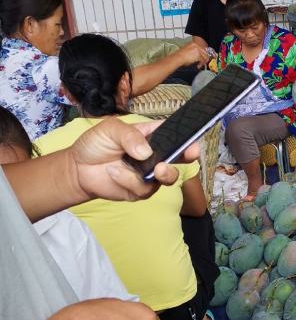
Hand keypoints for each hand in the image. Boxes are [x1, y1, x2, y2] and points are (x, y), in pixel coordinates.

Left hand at [67, 118, 199, 203]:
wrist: (77, 169)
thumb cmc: (95, 144)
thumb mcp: (110, 129)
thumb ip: (129, 136)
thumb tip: (146, 152)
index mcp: (151, 135)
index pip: (173, 132)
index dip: (186, 134)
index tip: (193, 137)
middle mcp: (154, 154)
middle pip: (179, 155)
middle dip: (188, 155)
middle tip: (190, 154)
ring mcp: (149, 174)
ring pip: (168, 176)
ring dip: (164, 173)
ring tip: (157, 169)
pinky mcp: (140, 190)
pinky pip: (144, 188)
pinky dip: (129, 180)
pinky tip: (114, 173)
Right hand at [182, 43, 210, 67]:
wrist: (178, 57)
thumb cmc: (180, 56)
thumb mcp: (187, 51)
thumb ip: (193, 52)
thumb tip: (197, 56)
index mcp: (193, 44)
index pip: (202, 49)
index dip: (203, 54)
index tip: (203, 58)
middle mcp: (196, 46)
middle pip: (204, 52)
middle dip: (204, 58)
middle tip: (203, 62)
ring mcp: (198, 50)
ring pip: (204, 56)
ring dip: (203, 62)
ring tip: (200, 65)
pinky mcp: (198, 55)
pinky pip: (202, 60)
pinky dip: (201, 64)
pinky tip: (198, 66)